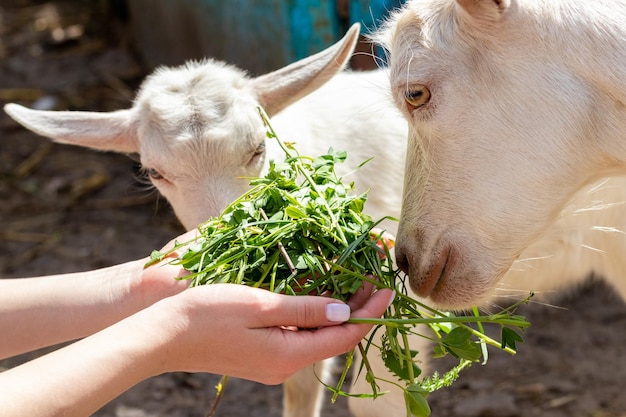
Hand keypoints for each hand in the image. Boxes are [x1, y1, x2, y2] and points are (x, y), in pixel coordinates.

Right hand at [147, 284, 393, 383]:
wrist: (162, 336)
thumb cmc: (207, 315)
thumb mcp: (260, 306)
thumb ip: (305, 309)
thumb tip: (344, 310)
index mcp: (289, 354)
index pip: (344, 335)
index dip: (370, 312)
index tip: (388, 288)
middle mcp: (285, 364)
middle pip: (334, 337)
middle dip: (358, 309)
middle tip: (374, 279)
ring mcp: (272, 362)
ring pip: (317, 336)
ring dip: (337, 311)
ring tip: (353, 284)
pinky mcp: (260, 355)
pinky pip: (299, 336)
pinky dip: (314, 316)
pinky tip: (318, 297)